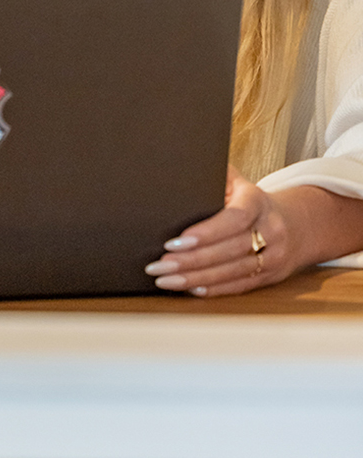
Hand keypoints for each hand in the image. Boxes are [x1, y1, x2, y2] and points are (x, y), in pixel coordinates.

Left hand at [144, 167, 293, 296]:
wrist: (298, 224)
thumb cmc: (251, 199)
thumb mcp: (237, 180)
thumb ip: (212, 175)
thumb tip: (179, 168)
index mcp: (257, 201)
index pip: (233, 219)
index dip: (205, 233)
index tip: (176, 241)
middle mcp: (269, 230)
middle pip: (229, 251)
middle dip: (191, 260)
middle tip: (159, 264)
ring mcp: (273, 257)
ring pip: (232, 272)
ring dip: (196, 278)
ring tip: (165, 279)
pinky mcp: (270, 276)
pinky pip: (240, 286)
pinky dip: (214, 289)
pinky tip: (191, 289)